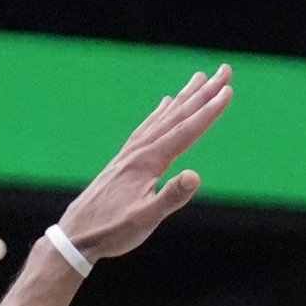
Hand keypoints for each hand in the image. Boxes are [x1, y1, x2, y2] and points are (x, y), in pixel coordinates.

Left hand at [54, 64, 234, 262]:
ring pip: (163, 117)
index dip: (209, 111)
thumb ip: (171, 198)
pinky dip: (160, 112)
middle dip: (204, 93)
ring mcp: (131, 152)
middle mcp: (140, 149)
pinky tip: (165, 104)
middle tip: (224, 71)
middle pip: (177, 115)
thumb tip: (195, 176)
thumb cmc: (112, 231)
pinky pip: (148, 127)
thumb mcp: (145, 220)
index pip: (186, 131)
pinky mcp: (125, 159)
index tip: (229, 91)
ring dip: (184, 97)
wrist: (76, 234)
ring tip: (199, 78)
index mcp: (148, 161)